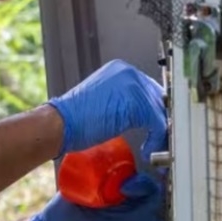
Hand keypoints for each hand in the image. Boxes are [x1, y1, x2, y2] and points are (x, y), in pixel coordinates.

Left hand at [25, 173, 165, 220]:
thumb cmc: (60, 215)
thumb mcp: (78, 195)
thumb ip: (94, 185)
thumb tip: (103, 171)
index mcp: (122, 196)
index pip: (146, 185)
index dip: (145, 184)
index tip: (130, 186)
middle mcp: (132, 213)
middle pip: (162, 205)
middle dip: (172, 203)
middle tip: (174, 204)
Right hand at [47, 59, 165, 158]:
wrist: (60, 123)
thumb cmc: (76, 118)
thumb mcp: (106, 103)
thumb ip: (125, 102)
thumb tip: (145, 115)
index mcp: (121, 70)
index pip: (150, 89)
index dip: (156, 111)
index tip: (157, 129)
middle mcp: (129, 72)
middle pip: (158, 98)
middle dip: (161, 122)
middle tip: (160, 141)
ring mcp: (133, 85)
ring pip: (160, 110)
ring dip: (160, 134)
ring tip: (154, 148)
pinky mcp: (135, 103)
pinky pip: (157, 122)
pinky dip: (156, 139)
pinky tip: (147, 150)